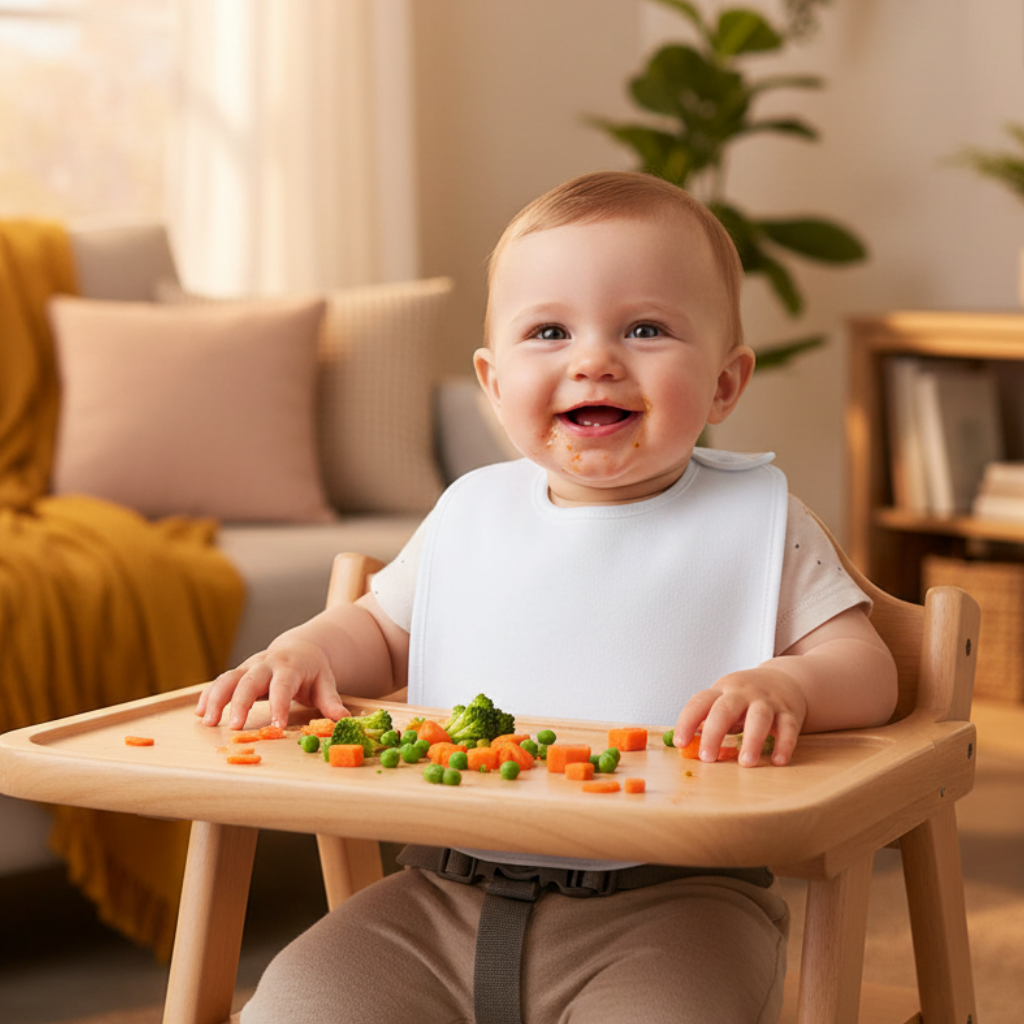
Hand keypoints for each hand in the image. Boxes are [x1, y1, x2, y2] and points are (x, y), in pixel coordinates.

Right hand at [195, 640, 349, 729]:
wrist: (299, 648)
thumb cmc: (313, 670)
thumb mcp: (325, 682)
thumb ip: (331, 701)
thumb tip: (343, 719)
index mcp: (290, 667)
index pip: (283, 685)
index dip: (279, 705)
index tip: (276, 727)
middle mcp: (266, 664)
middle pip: (249, 680)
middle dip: (241, 703)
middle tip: (235, 726)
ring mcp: (249, 667)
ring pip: (228, 679)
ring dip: (216, 699)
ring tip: (207, 722)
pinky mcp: (238, 673)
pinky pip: (220, 682)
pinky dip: (208, 695)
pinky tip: (200, 712)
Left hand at [672, 663, 808, 766]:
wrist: (783, 680)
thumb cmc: (745, 697)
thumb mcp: (724, 699)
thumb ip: (708, 719)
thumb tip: (684, 745)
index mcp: (722, 690)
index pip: (699, 702)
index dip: (687, 722)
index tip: (680, 743)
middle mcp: (743, 693)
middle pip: (725, 710)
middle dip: (714, 733)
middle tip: (707, 758)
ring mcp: (767, 701)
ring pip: (759, 718)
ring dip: (752, 740)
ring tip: (746, 764)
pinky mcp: (789, 712)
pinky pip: (788, 728)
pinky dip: (784, 744)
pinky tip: (777, 761)